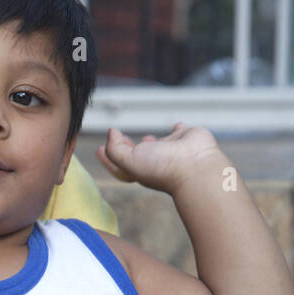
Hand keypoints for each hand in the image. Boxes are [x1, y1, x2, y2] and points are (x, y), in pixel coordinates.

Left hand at [96, 122, 221, 195]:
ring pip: (159, 145)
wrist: (195, 165)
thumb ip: (114, 148)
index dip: (107, 157)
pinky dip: (179, 128)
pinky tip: (178, 126)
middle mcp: (155, 161)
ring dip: (152, 142)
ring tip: (146, 138)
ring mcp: (171, 149)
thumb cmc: (163, 168)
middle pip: (138, 154)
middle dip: (128, 147)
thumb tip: (111, 133)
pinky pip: (181, 131)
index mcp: (140, 169)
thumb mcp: (128, 161)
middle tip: (119, 138)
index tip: (98, 149)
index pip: (119, 164)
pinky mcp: (186, 138)